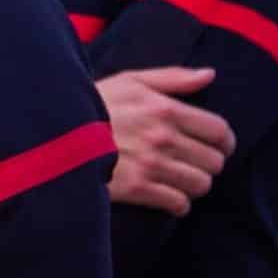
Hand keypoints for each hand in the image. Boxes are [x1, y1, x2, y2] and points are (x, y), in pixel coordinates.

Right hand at [97, 67, 230, 214]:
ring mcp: (151, 165)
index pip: (219, 131)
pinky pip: (178, 203)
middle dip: (208, 162)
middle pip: (214, 161)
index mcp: (164, 109)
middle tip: (194, 162)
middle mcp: (163, 138)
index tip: (218, 144)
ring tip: (180, 178)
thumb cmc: (93, 104)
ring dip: (194, 183)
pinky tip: (168, 196)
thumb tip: (209, 74)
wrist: (53, 132)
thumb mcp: (130, 81)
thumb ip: (172, 78)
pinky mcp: (137, 189)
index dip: (224, 140)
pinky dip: (178, 203)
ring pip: (200, 184)